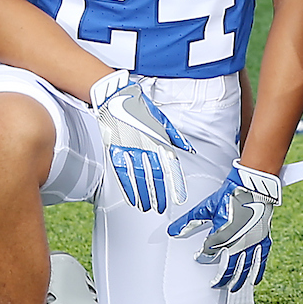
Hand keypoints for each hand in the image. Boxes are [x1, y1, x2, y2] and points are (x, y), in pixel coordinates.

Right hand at [91, 73, 194, 212]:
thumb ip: (174, 135)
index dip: (175, 183)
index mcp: (158, 139)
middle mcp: (145, 146)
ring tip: (147, 208)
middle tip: (162, 208)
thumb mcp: (160, 118)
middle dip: (158, 194)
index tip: (179, 197)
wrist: (114, 95)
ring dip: (143, 195)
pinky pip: (122, 172)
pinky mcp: (115, 149)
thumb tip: (188, 148)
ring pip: (138, 178)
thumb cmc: (137, 105)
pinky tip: (132, 198)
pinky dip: (127, 187)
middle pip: (154, 176)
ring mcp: (129, 149)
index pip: (170, 166)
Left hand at [169, 163, 282, 290]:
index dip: (202, 256)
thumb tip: (173, 231)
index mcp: (221, 237)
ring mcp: (251, 243)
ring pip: (244, 268)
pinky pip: (260, 259)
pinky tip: (254, 279)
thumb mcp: (206, 208)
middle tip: (216, 284)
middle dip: (221, 278)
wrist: (254, 186)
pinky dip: (257, 271)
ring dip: (238, 280)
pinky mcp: (263, 239)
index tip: (198, 257)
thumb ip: (189, 222)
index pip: (208, 254)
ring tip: (234, 288)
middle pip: (227, 268)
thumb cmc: (231, 194)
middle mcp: (236, 244)